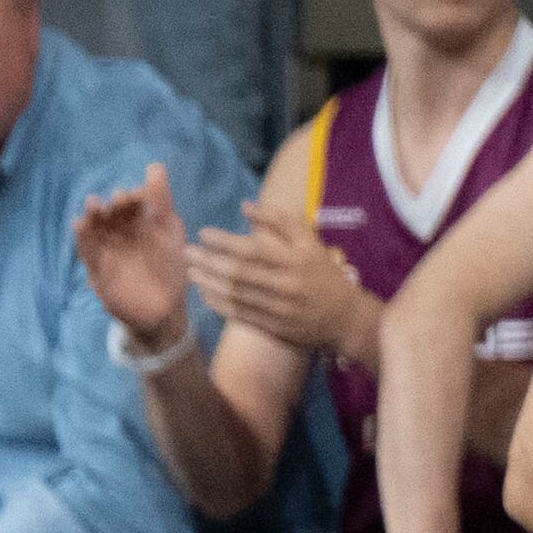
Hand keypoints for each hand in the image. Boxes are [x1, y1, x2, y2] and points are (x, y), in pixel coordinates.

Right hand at [67, 158, 195, 343]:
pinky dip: (83, 238)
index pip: (131, 204)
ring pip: (96, 229)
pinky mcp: (97, 269)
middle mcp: (120, 235)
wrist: (164, 310)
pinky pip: (87, 251)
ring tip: (93, 203)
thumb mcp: (169, 232)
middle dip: (113, 206)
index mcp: (139, 225)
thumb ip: (161, 201)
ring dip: (93, 216)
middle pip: (111, 214)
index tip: (138, 195)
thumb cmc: (171, 270)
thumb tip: (155, 165)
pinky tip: (79, 224)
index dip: (132, 198)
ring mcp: (108, 251)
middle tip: (118, 199)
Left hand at [185, 196, 373, 362]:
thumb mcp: (310, 243)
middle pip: (238, 272)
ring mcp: (279, 308)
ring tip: (191, 272)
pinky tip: (204, 293)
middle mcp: (287, 284)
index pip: (253, 248)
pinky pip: (239, 314)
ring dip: (208, 283)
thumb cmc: (323, 273)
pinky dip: (218, 303)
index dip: (224, 241)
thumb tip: (245, 205)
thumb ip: (279, 221)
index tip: (203, 233)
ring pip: (235, 295)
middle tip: (187, 253)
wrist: (346, 317)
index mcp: (296, 259)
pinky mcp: (274, 327)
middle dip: (208, 261)